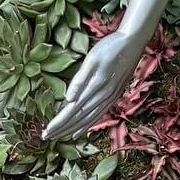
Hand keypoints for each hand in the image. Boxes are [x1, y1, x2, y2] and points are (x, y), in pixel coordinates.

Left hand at [43, 28, 144, 142]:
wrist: (133, 42)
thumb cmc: (110, 47)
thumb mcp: (92, 59)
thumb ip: (80, 80)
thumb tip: (68, 100)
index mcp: (94, 87)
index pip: (72, 111)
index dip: (59, 123)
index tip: (45, 132)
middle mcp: (102, 97)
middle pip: (78, 118)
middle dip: (62, 129)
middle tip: (46, 137)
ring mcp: (109, 98)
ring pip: (88, 119)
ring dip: (72, 129)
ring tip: (59, 137)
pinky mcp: (113, 96)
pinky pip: (98, 116)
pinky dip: (87, 125)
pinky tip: (80, 131)